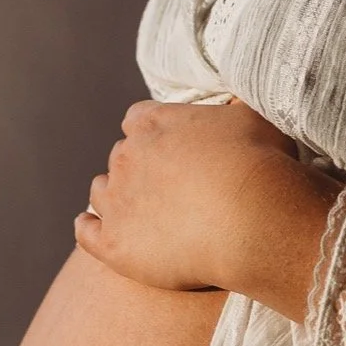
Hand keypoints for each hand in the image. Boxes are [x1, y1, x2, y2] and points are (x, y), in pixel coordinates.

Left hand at [74, 98, 340, 320]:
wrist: (254, 222)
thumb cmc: (261, 166)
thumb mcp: (253, 120)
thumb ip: (232, 110)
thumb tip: (234, 103)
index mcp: (153, 123)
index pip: (137, 120)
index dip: (151, 135)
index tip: (167, 149)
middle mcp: (126, 156)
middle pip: (121, 157)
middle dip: (139, 170)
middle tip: (166, 189)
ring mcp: (116, 200)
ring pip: (101, 192)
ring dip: (115, 199)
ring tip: (139, 215)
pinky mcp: (113, 243)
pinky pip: (85, 232)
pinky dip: (89, 230)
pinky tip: (100, 233)